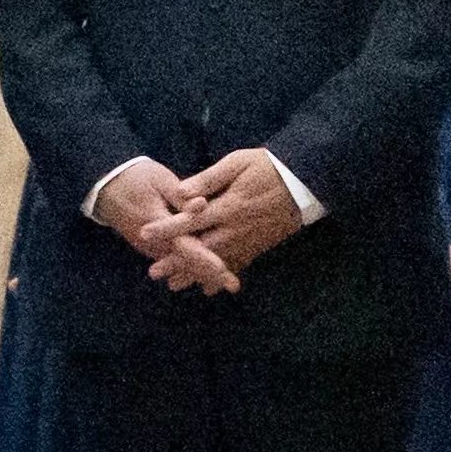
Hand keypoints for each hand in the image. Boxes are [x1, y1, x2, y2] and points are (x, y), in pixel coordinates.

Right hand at [92, 160, 241, 295]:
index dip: (204, 259)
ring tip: (227, 283)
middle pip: (185, 263)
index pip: (183, 246)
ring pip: (180, 265)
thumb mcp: (160, 180)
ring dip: (202, 274)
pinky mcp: (152, 248)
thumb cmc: (136, 178)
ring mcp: (151, 248)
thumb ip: (182, 195)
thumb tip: (203, 205)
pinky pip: (174, 261)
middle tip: (234, 286)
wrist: (106, 187)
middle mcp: (153, 243)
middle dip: (209, 275)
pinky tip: (210, 273)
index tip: (223, 270)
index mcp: (156, 224)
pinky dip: (191, 268)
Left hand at [164, 149, 307, 274]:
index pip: (190, 221)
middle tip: (153, 273)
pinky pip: (238, 265)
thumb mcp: (238, 162)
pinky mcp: (259, 246)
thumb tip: (181, 192)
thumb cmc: (269, 166)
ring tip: (174, 285)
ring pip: (217, 262)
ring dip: (195, 274)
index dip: (167, 229)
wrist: (305, 181)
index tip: (145, 234)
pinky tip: (210, 288)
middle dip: (176, 262)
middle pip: (200, 249)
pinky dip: (222, 277)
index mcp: (227, 207)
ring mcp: (248, 240)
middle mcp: (235, 229)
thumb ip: (209, 178)